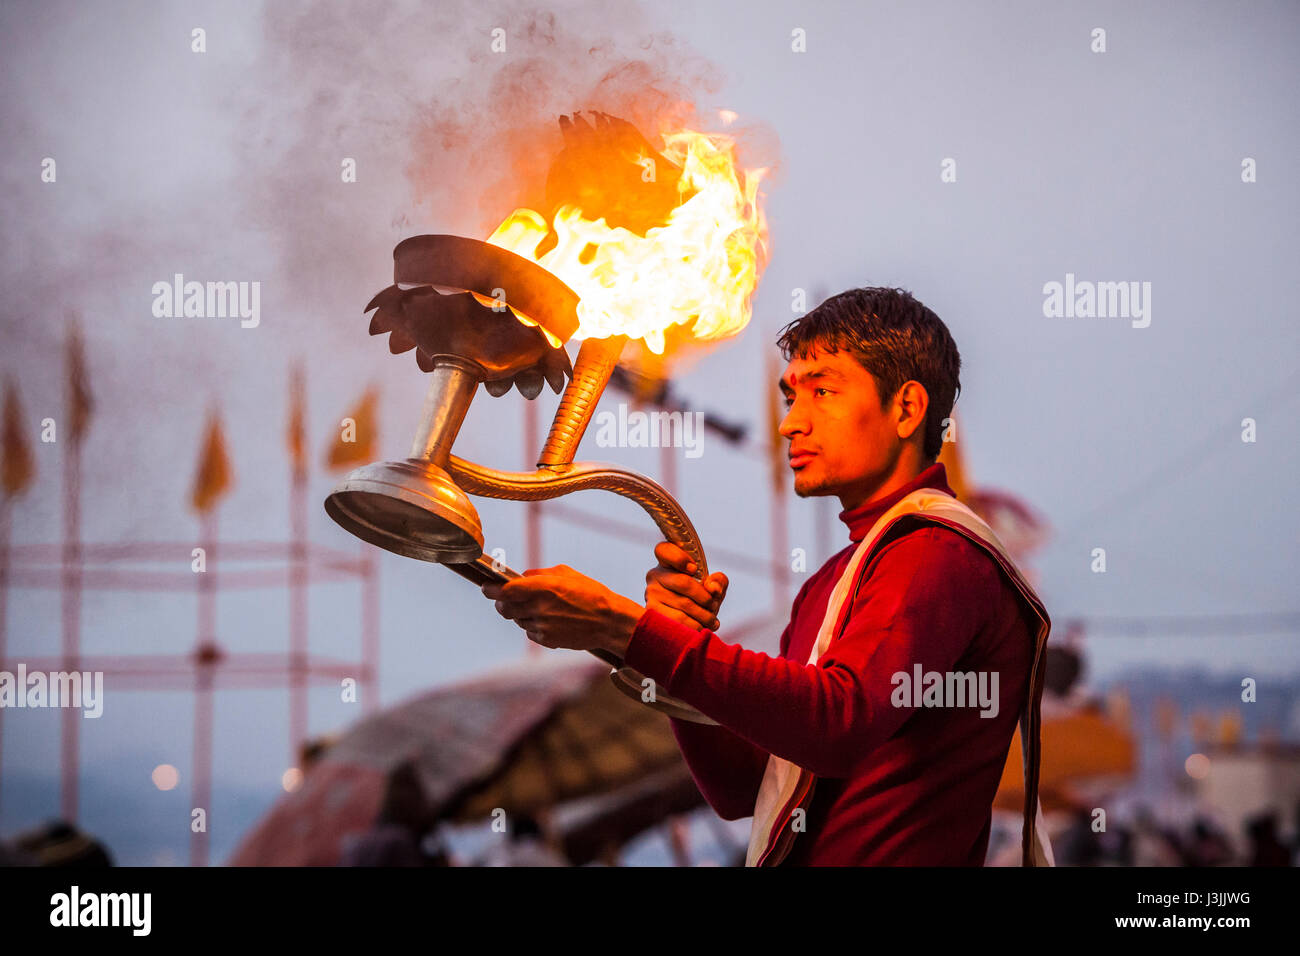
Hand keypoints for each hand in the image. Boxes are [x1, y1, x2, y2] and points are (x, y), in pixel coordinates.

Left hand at [480, 564, 642, 657]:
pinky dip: (534, 626)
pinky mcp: (547, 641)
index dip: (491, 589)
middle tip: (506, 599)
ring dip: (521, 614)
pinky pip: (531, 632)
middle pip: (504, 609)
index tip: (485, 587)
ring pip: (518, 621)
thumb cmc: (591, 594)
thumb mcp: (567, 574)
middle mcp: (539, 608)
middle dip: (501, 604)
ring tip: (541, 609)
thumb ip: (540, 574)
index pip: (505, 590)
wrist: (610, 622)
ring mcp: (542, 626)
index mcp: (543, 588)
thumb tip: (521, 576)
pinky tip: (551, 621)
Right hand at [644, 541, 727, 631]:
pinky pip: (678, 620)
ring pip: (684, 604)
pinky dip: (694, 626)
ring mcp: (650, 594)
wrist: (683, 624)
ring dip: (703, 615)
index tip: (694, 569)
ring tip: (712, 621)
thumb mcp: (712, 587)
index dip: (679, 558)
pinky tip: (702, 628)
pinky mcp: (651, 613)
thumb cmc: (699, 600)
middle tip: (714, 605)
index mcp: (667, 562)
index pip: (664, 550)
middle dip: (705, 597)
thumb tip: (712, 588)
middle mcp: (655, 575)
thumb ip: (718, 581)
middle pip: (684, 583)